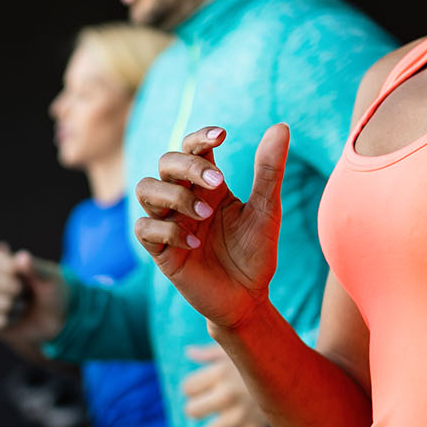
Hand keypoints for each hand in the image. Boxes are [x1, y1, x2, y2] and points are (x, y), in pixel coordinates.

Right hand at [0, 241, 66, 348]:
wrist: (58, 319)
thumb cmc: (53, 291)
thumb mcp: (51, 277)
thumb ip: (37, 267)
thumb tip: (21, 257)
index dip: (12, 274)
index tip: (27, 280)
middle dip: (10, 290)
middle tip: (24, 293)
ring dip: (7, 306)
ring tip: (21, 306)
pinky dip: (2, 322)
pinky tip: (14, 319)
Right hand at [134, 124, 288, 330]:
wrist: (248, 299)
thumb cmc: (255, 253)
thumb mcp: (267, 210)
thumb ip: (269, 171)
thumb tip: (281, 127)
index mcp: (208, 186)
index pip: (192, 148)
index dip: (200, 137)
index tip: (222, 136)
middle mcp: (184, 199)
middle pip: (165, 162)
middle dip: (188, 166)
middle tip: (218, 181)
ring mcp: (170, 223)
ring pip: (146, 188)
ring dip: (174, 195)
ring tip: (205, 214)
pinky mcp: (161, 252)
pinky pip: (145, 229)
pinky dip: (167, 231)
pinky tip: (195, 244)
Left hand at [180, 343, 272, 426]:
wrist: (306, 375)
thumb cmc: (268, 359)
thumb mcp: (242, 350)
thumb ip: (212, 353)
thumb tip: (189, 353)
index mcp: (221, 371)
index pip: (188, 388)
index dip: (193, 390)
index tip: (204, 390)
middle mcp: (227, 394)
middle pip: (192, 411)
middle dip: (200, 409)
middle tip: (212, 405)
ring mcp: (242, 415)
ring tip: (229, 418)